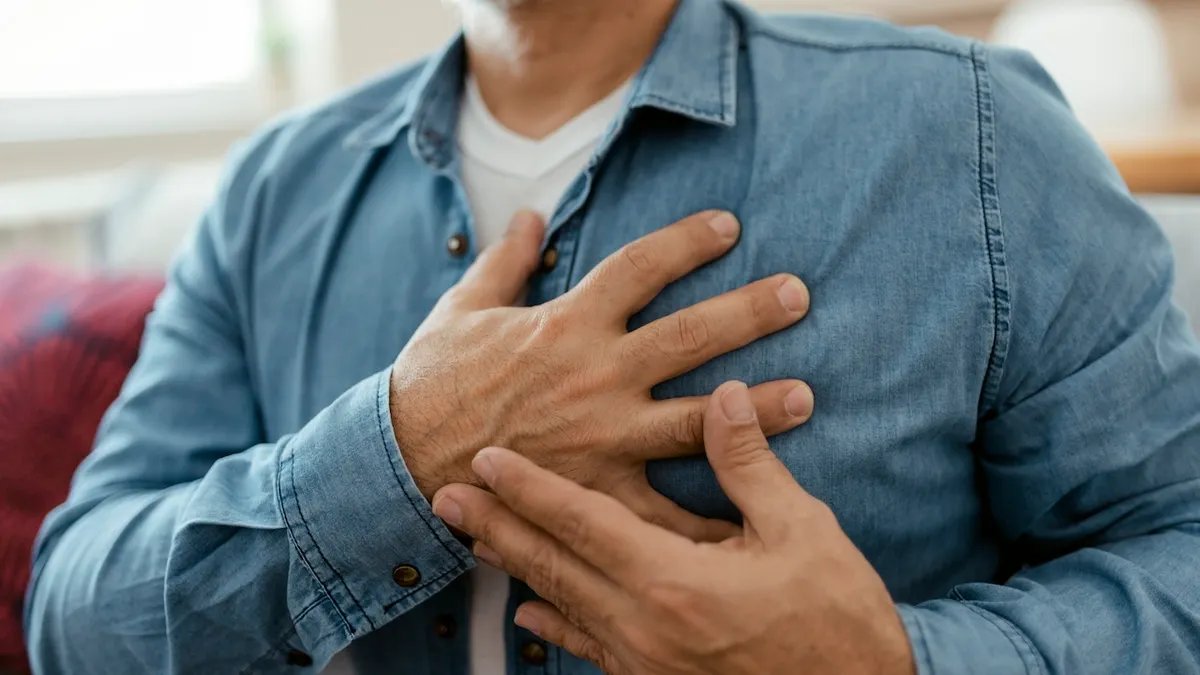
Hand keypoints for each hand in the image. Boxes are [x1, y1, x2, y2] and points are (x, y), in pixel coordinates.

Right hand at [393, 210, 813, 539]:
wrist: (401, 460)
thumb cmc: (430, 381)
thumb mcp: (463, 308)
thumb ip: (505, 260)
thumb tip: (530, 216)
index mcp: (566, 323)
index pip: (639, 267)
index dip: (687, 241)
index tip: (729, 226)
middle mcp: (595, 374)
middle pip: (688, 335)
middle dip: (748, 313)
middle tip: (799, 296)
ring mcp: (602, 434)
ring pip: (693, 418)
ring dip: (753, 410)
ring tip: (805, 399)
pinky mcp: (596, 489)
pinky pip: (661, 509)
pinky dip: (703, 521)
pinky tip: (747, 523)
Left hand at [431, 381, 914, 674]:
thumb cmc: (836, 618)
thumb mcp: (802, 531)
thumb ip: (749, 464)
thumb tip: (724, 396)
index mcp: (674, 581)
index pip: (582, 522)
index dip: (530, 487)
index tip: (487, 458)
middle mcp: (644, 626)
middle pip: (551, 565)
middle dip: (496, 527)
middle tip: (444, 497)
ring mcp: (644, 662)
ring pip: (561, 605)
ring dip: (514, 568)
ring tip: (473, 540)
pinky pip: (589, 649)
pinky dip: (555, 626)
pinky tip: (532, 612)